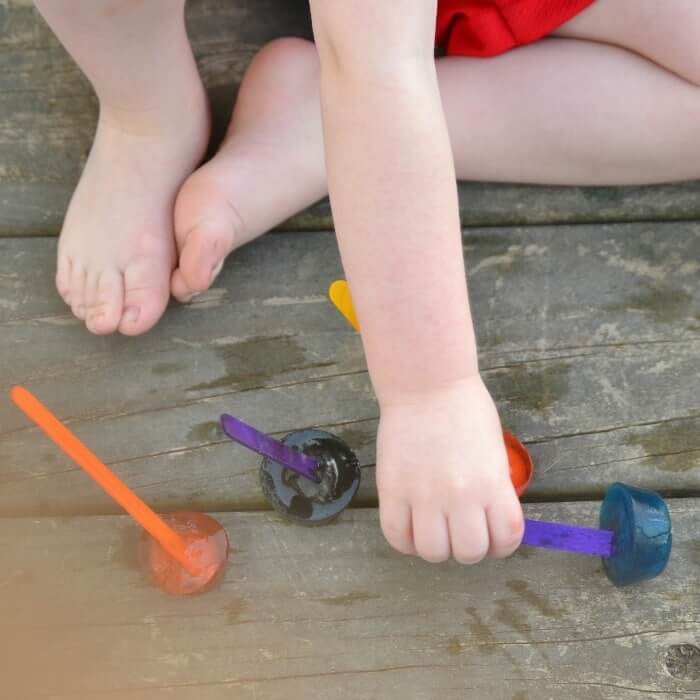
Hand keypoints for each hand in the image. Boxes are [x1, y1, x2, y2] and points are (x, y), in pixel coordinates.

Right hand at [376, 375, 523, 563]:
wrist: (427, 385)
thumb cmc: (465, 410)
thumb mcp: (493, 452)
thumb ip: (493, 488)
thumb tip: (486, 520)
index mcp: (492, 484)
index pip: (506, 539)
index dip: (500, 545)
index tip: (491, 537)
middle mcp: (461, 496)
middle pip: (468, 552)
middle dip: (467, 546)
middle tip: (459, 530)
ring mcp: (424, 495)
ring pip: (433, 552)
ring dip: (436, 547)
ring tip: (432, 528)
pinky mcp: (393, 490)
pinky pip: (397, 536)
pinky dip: (405, 540)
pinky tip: (410, 527)